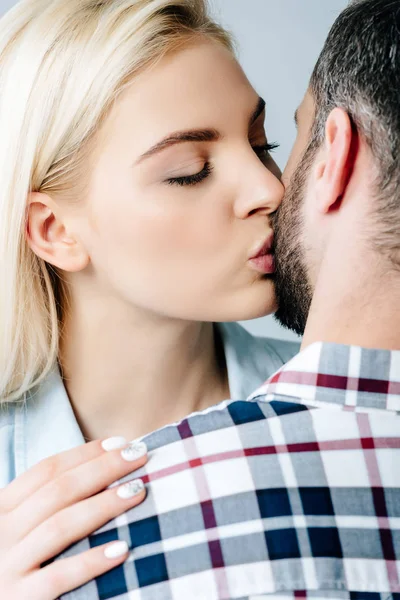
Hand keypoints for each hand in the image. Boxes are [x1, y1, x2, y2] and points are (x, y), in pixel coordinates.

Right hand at [0, 436, 147, 598]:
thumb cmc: (11, 563)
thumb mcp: (15, 527)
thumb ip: (43, 505)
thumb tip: (101, 471)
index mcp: (1, 509)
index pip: (46, 470)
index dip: (84, 454)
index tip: (120, 442)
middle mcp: (2, 532)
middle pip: (59, 490)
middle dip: (103, 468)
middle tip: (139, 456)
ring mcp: (8, 566)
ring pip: (61, 526)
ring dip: (104, 505)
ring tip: (138, 491)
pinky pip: (59, 576)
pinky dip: (91, 561)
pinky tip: (121, 549)